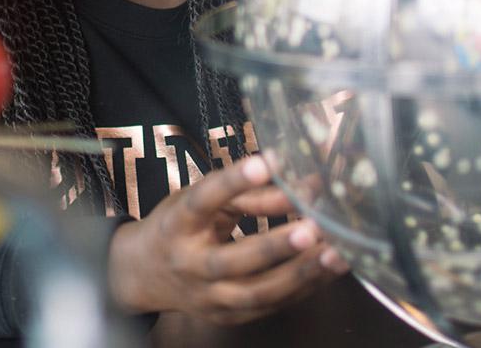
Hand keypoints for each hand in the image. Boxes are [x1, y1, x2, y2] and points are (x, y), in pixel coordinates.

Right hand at [107, 155, 348, 324]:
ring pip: (257, 293)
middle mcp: (189, 263)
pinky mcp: (227, 316)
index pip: (203, 200)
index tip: (266, 163)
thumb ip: (245, 193)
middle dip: (276, 245)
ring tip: (335, 254)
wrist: (145, 274)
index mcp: (178, 224)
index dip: (233, 182)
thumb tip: (299, 184)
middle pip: (232, 260)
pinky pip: (270, 306)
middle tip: (313, 227)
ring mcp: (208, 296)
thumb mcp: (200, 199)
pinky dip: (302, 288)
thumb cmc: (179, 226)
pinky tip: (326, 270)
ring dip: (301, 274)